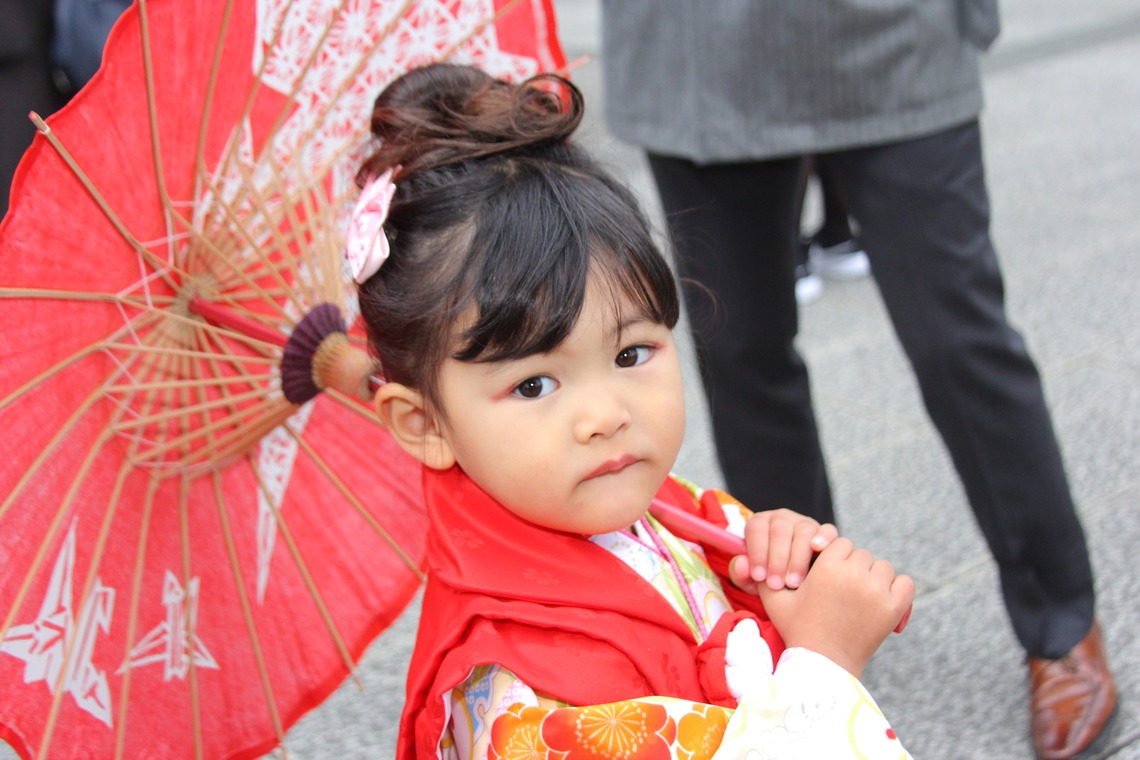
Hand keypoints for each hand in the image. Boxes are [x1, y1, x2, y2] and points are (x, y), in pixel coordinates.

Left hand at [728, 508, 837, 590]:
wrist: (794, 584)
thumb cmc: (769, 577)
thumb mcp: (751, 580)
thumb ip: (741, 573)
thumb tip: (742, 564)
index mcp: (760, 523)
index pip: (756, 529)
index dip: (756, 552)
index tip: (759, 577)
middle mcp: (782, 518)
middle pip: (780, 530)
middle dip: (777, 560)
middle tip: (776, 585)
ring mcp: (804, 523)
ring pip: (803, 532)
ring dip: (797, 559)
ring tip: (793, 583)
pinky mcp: (824, 532)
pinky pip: (827, 530)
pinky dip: (823, 538)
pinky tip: (818, 551)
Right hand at [756, 537, 914, 677]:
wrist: (822, 664)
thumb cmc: (797, 629)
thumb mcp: (775, 598)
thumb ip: (766, 573)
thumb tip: (751, 556)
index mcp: (828, 566)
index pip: (839, 543)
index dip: (833, 556)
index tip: (828, 573)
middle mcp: (855, 574)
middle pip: (861, 554)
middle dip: (852, 567)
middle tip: (842, 588)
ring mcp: (877, 591)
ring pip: (882, 566)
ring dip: (873, 576)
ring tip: (859, 595)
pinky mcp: (893, 608)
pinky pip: (905, 583)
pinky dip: (896, 588)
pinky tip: (882, 598)